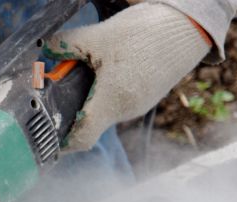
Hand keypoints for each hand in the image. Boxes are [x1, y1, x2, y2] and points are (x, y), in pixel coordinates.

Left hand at [44, 3, 210, 151]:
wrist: (191, 24)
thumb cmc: (147, 32)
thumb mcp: (99, 36)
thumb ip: (67, 45)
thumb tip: (45, 49)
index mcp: (111, 102)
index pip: (81, 139)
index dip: (61, 142)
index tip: (46, 135)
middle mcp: (126, 111)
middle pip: (89, 121)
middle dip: (72, 105)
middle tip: (59, 82)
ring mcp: (139, 105)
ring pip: (104, 109)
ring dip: (90, 95)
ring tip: (87, 67)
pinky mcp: (148, 96)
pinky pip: (119, 100)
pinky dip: (107, 89)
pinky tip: (107, 66)